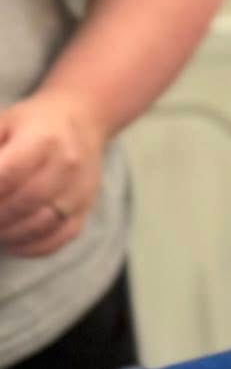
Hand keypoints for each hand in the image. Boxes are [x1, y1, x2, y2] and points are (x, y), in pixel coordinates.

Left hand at [0, 87, 106, 256]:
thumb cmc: (32, 124)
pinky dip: (29, 247)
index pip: (8, 174)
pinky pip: (58, 239)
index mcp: (43, 139)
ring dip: (8, 233)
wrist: (82, 121)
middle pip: (25, 202)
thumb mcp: (3, 123)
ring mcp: (78, 191)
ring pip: (42, 225)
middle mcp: (66, 166)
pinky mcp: (85, 210)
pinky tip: (9, 241)